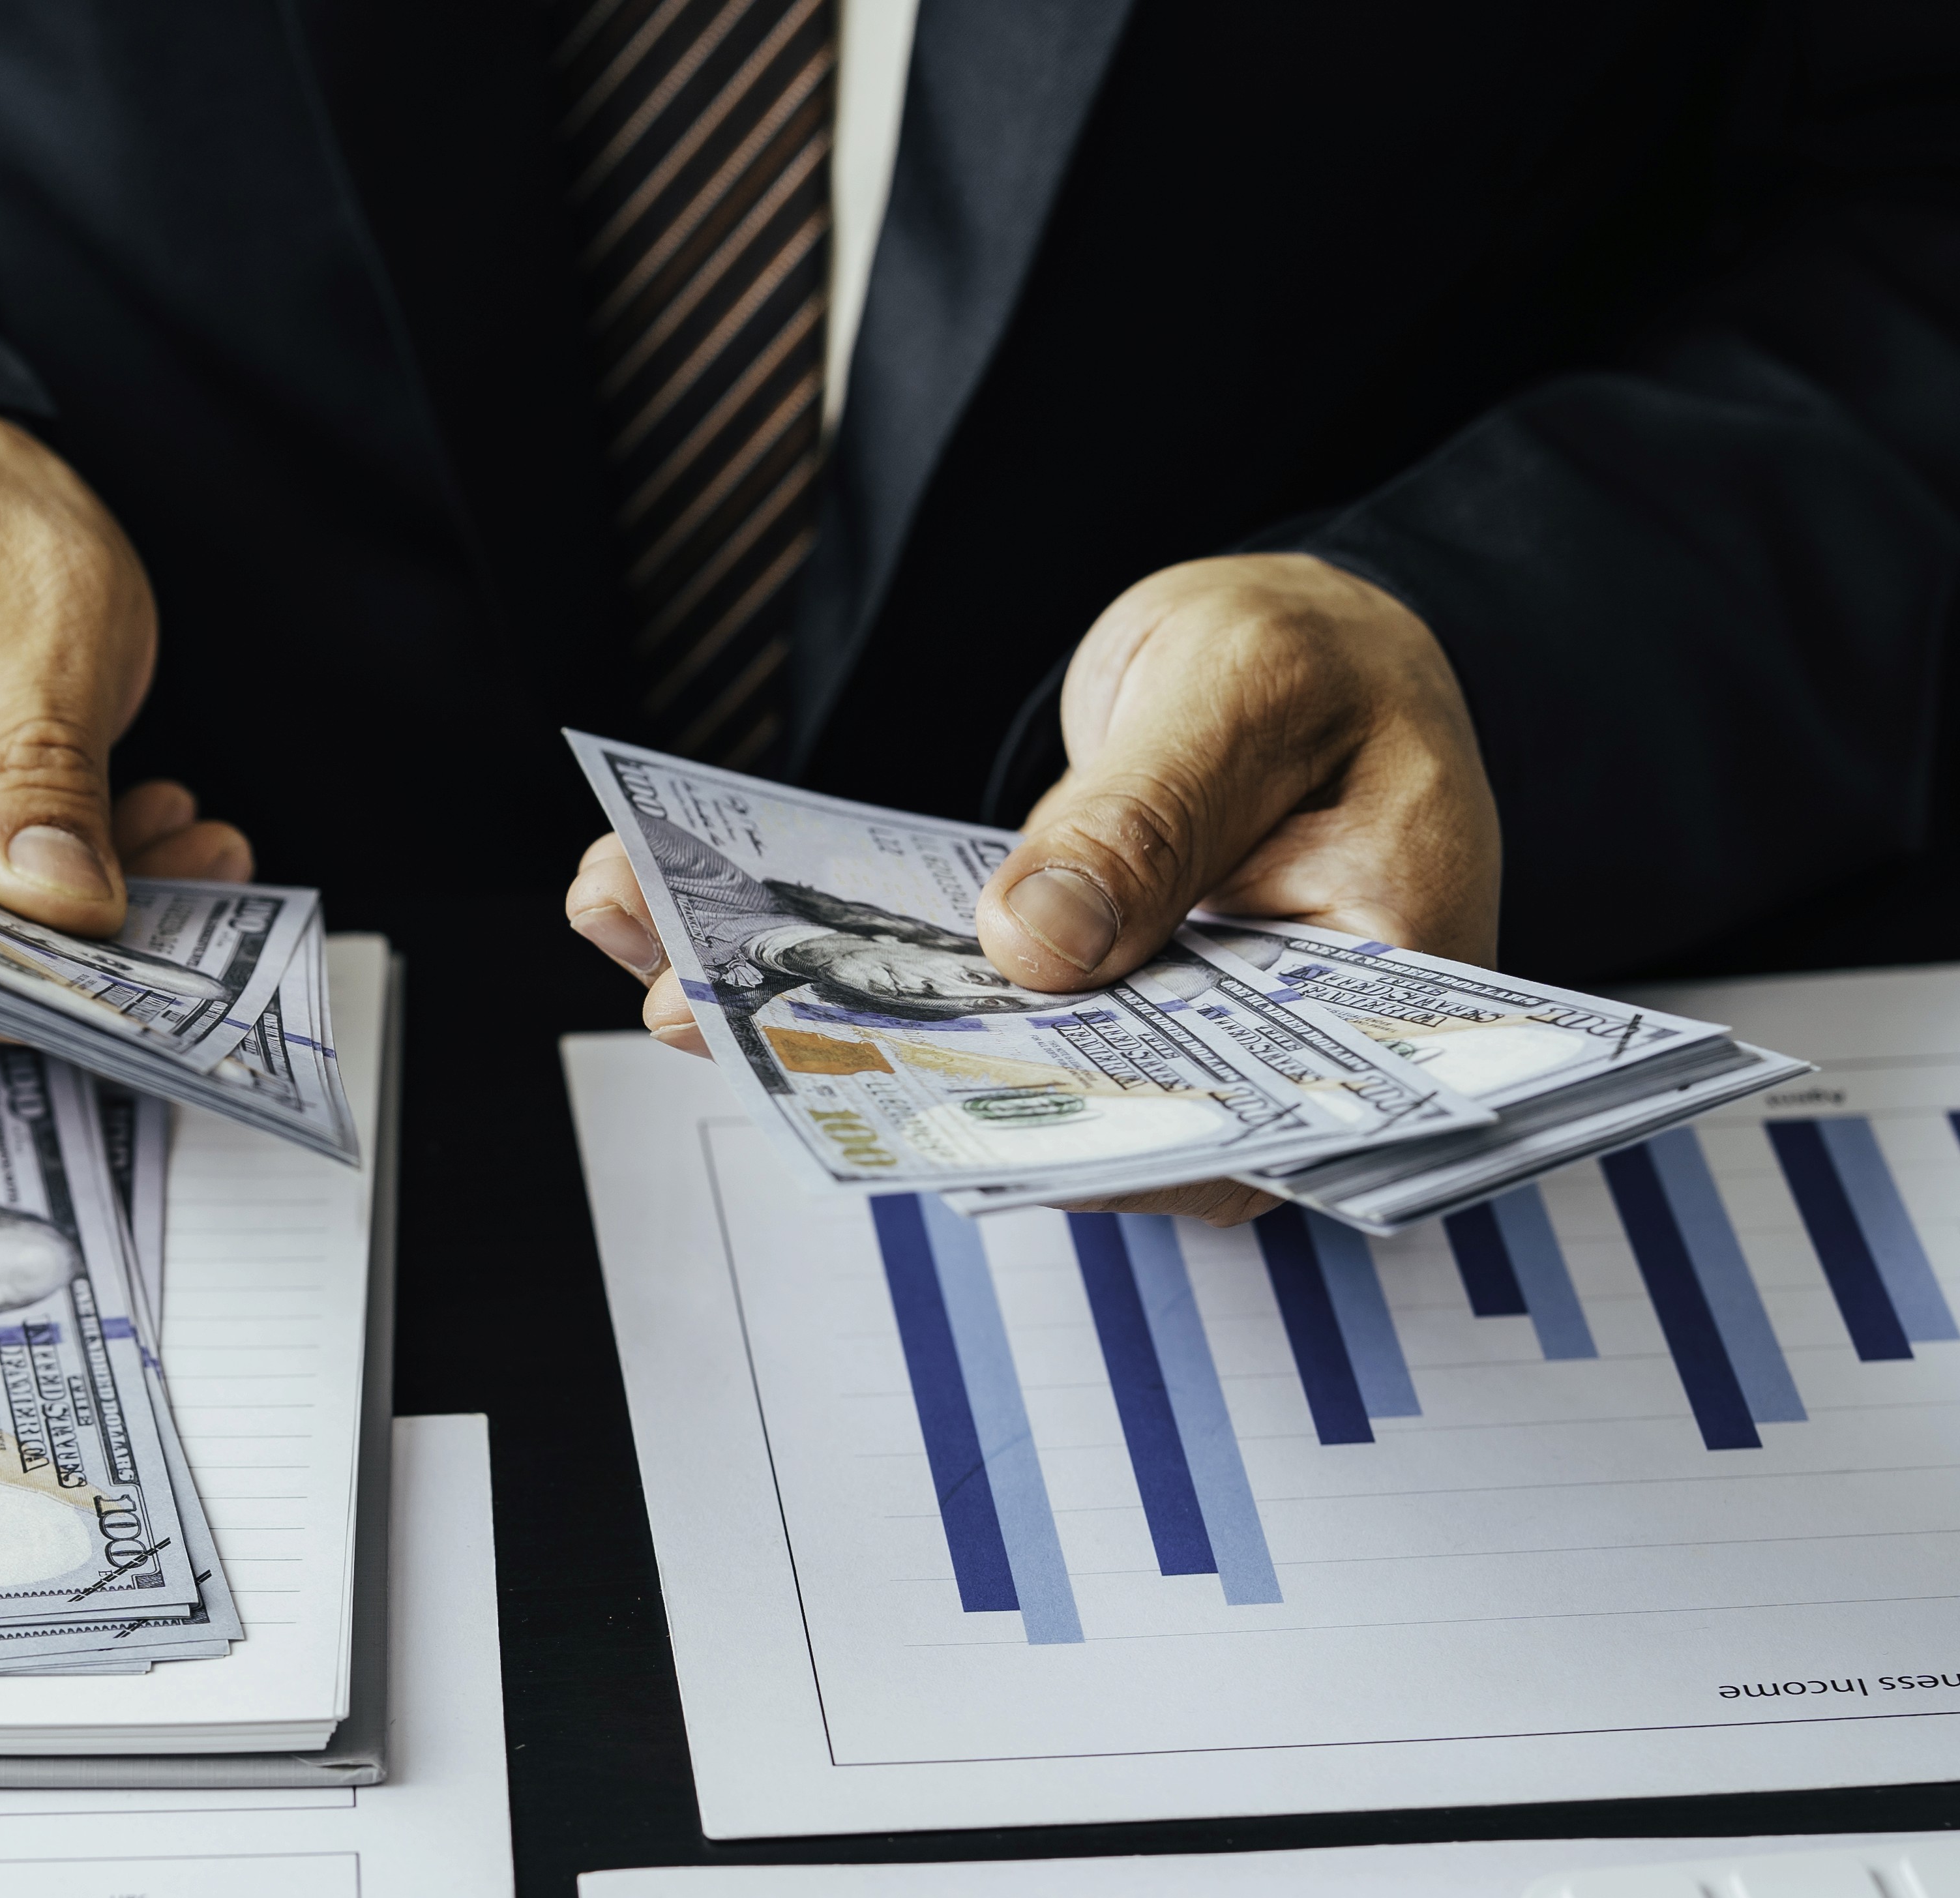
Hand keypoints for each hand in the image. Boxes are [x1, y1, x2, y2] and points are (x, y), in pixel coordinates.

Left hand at [564, 551, 1500, 1225]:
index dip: (1035, 1119)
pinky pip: (914, 1005)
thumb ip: (1159, 816)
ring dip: (788, 1009)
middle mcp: (1229, 1078)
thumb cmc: (1320, 669)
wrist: (1298, 658)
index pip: (1194, 1128)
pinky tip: (667, 901)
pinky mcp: (1040, 1012)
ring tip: (652, 945)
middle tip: (700, 1006)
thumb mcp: (1250, 695)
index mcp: (1356, 1026)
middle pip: (1041, 1109)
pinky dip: (795, 955)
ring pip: (949, 1064)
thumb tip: (1042, 947)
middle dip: (857, 1061)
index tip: (884, 1080)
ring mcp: (1121, 1054)